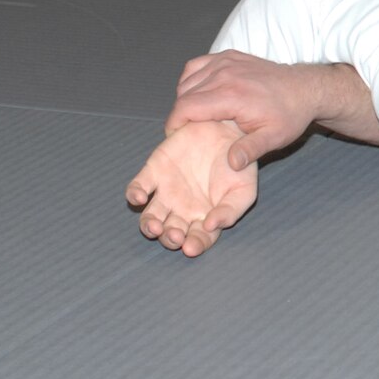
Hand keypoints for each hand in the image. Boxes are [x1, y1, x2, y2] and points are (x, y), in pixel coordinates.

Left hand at [126, 120, 258, 255]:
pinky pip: (138, 188)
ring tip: (155, 226)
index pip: (197, 239)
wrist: (228, 131)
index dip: (193, 245)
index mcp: (205, 217)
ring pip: (150, 218)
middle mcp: (182, 209)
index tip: (190, 247)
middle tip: (175, 236)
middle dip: (170, 239)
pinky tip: (140, 197)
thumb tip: (211, 226)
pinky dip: (134, 194)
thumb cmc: (239, 165)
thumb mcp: (244, 189)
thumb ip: (231, 210)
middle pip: (170, 233)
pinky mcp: (154, 172)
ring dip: (149, 226)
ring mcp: (166, 192)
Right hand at [169, 50, 324, 171]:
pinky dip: (191, 78)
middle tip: (189, 131)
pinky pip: (197, 65)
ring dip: (185, 97)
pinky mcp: (228, 55)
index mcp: (232, 96)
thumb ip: (250, 150)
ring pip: (187, 79)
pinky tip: (200, 92)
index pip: (185, 107)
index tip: (176, 137)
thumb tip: (231, 164)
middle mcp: (225, 74)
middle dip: (180, 114)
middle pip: (183, 94)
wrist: (305, 89)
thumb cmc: (289, 115)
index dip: (174, 124)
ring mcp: (226, 62)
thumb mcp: (274, 137)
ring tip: (196, 115)